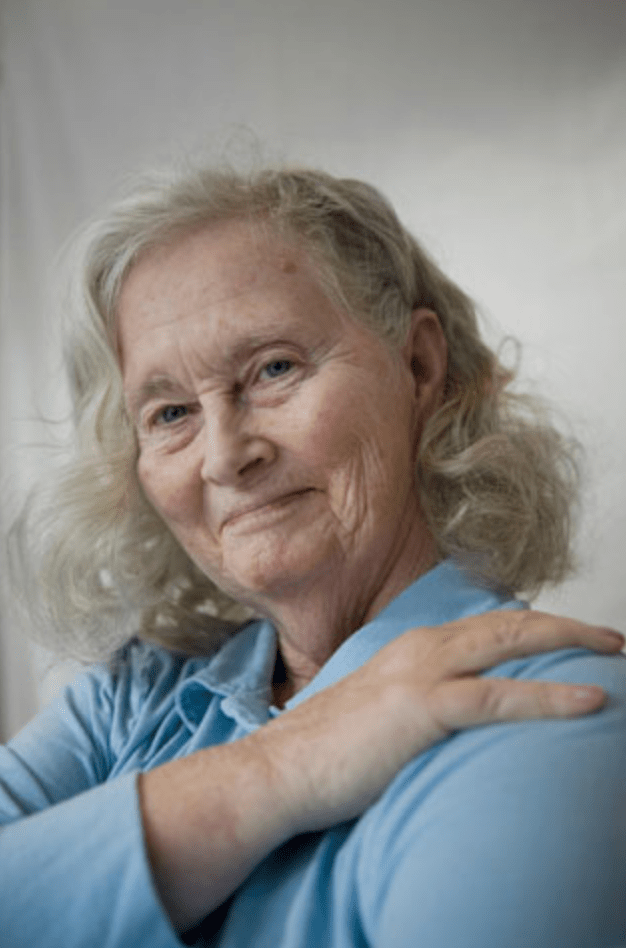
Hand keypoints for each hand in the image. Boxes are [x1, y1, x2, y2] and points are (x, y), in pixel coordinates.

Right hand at [140, 609, 622, 930]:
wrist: (279, 770)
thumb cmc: (327, 751)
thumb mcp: (380, 712)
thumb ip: (417, 700)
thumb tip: (452, 713)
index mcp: (412, 647)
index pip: (486, 626)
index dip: (534, 628)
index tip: (571, 637)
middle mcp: (421, 646)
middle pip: (509, 623)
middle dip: (567, 625)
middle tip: (611, 638)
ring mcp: (421, 672)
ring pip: (512, 644)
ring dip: (571, 643)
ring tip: (614, 653)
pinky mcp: (422, 707)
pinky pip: (501, 697)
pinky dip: (551, 695)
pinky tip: (590, 699)